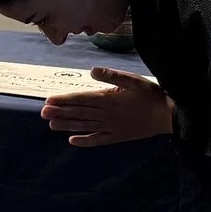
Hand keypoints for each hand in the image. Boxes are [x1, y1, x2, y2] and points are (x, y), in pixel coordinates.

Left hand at [41, 68, 173, 147]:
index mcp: (109, 99)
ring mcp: (111, 127)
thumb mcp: (133, 80)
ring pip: (85, 126)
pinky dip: (85, 140)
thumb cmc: (151, 95)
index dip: (64, 100)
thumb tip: (92, 71)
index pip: (82, 99)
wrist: (168, 117)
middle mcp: (106, 115)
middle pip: (80, 113)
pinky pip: (98, 140)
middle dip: (60, 112)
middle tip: (42, 112)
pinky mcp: (117, 137)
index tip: (49, 100)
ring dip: (67, 125)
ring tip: (51, 124)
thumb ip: (112, 76)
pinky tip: (72, 141)